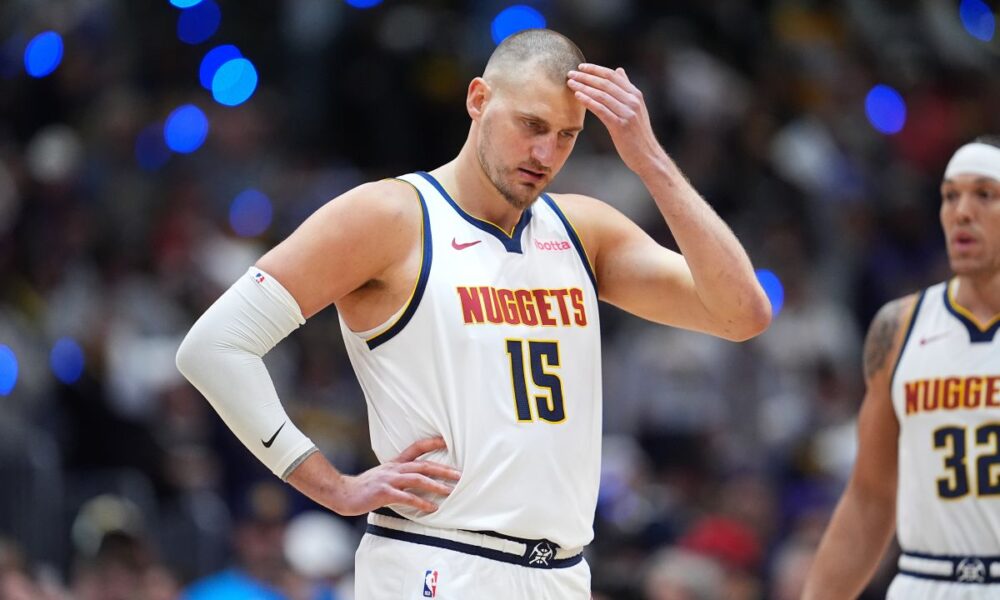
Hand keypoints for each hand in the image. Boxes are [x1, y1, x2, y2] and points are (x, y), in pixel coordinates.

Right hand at [330, 436, 459, 515]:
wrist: (343, 493)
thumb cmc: (364, 487)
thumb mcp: (383, 475)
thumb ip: (399, 475)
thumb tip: (418, 480)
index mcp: (395, 463)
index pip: (416, 448)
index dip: (432, 443)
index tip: (447, 442)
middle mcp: (394, 468)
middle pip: (424, 465)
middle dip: (443, 469)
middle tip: (460, 474)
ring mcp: (389, 480)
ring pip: (418, 479)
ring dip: (436, 485)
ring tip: (450, 491)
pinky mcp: (385, 493)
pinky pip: (407, 498)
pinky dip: (421, 502)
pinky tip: (432, 508)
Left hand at [567, 63, 665, 175]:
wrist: (647, 156)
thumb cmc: (638, 133)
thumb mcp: (635, 107)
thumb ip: (626, 89)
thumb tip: (619, 70)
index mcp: (635, 95)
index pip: (612, 76)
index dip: (595, 69)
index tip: (580, 67)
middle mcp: (632, 101)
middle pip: (605, 83)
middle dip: (586, 77)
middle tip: (570, 73)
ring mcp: (627, 113)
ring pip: (602, 95)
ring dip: (584, 87)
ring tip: (570, 83)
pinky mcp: (621, 126)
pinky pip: (601, 110)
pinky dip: (589, 101)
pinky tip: (578, 96)